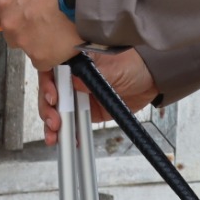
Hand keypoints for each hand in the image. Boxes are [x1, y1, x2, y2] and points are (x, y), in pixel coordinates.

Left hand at [0, 0, 79, 69]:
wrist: (84, 0)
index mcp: (6, 3)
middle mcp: (10, 25)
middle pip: (14, 36)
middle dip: (28, 32)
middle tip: (48, 23)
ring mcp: (24, 43)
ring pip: (31, 48)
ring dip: (42, 43)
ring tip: (60, 30)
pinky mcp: (40, 58)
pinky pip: (45, 60)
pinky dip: (54, 54)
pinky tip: (65, 41)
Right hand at [38, 48, 157, 145]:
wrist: (153, 80)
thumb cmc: (134, 65)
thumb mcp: (112, 67)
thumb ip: (92, 74)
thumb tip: (73, 80)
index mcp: (76, 60)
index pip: (52, 69)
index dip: (47, 83)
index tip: (52, 97)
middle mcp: (73, 77)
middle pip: (50, 92)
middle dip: (47, 108)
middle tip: (54, 121)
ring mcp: (79, 94)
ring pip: (58, 109)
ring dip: (53, 123)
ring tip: (55, 135)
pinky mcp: (88, 110)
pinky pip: (73, 122)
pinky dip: (69, 132)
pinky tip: (67, 139)